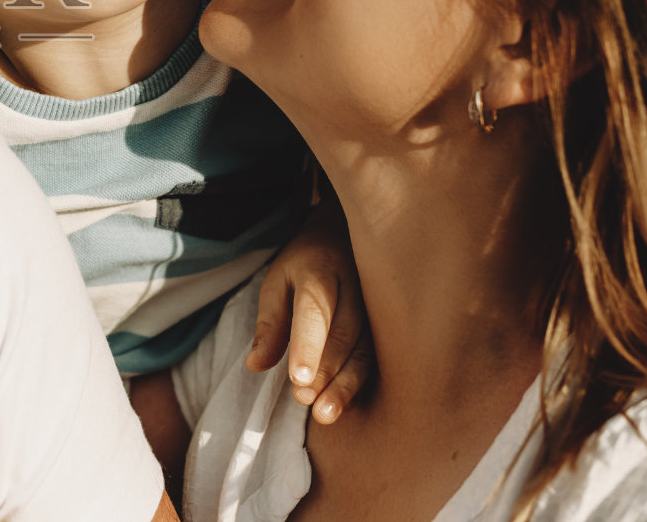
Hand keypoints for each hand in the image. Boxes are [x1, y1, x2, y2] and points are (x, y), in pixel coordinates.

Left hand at [245, 199, 372, 423]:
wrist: (349, 233)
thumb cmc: (306, 263)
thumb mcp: (279, 281)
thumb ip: (270, 323)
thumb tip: (255, 365)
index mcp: (321, 269)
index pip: (315, 310)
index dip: (307, 346)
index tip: (297, 379)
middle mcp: (356, 286)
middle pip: (342, 335)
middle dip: (323, 372)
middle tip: (303, 401)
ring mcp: (378, 304)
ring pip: (365, 349)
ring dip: (345, 384)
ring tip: (323, 414)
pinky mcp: (391, 321)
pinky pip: (378, 355)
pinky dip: (361, 382)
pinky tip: (345, 403)